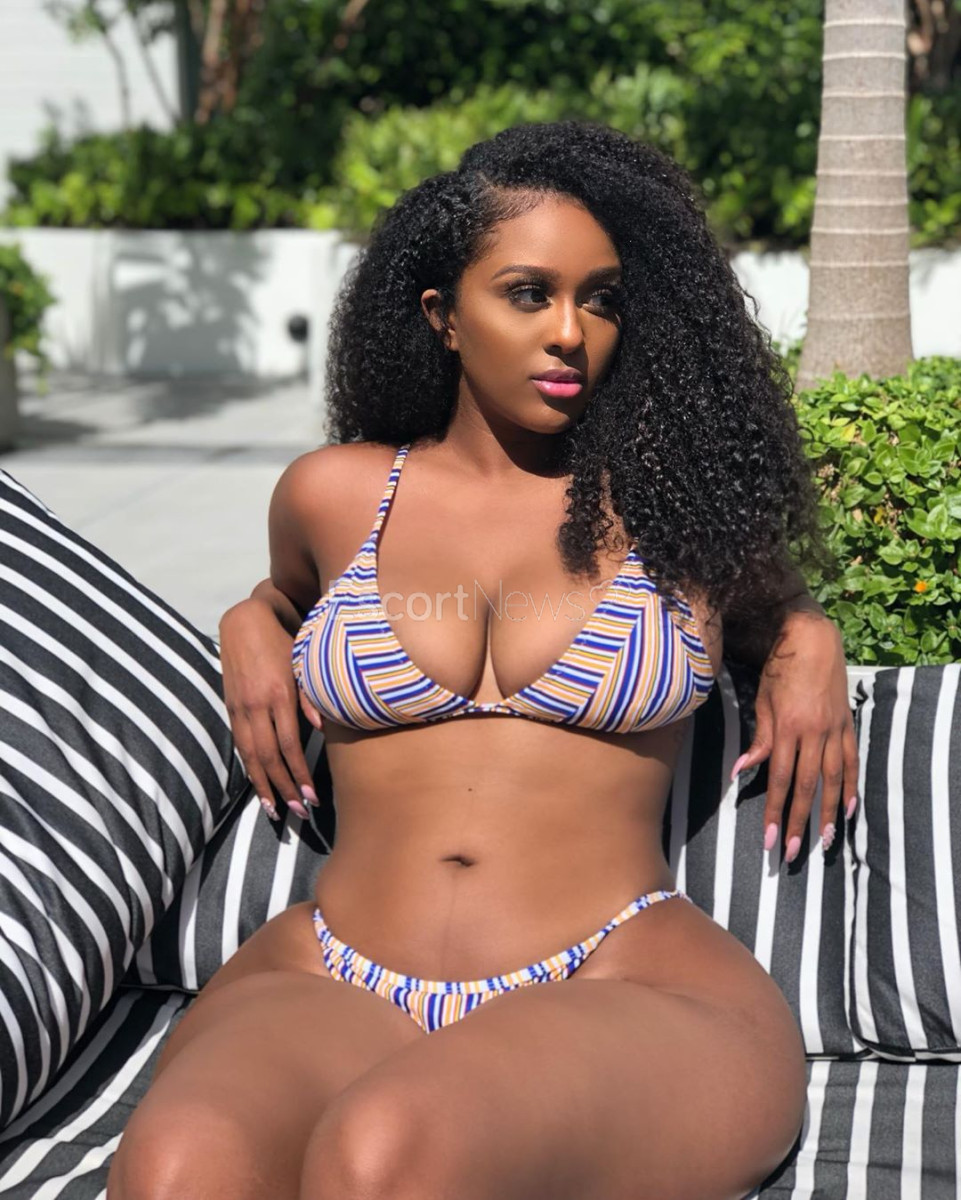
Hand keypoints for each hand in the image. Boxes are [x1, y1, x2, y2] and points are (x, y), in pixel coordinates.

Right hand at [219, 597, 323, 822]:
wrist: (245, 622)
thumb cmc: (282, 642)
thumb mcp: (302, 664)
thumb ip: (312, 696)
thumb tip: (322, 728)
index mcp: (278, 695)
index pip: (288, 745)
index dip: (299, 774)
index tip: (310, 795)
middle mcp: (256, 706)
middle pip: (269, 757)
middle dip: (284, 787)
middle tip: (298, 812)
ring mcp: (240, 708)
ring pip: (251, 756)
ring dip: (264, 785)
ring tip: (275, 810)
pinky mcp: (231, 708)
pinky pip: (240, 744)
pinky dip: (249, 768)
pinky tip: (258, 783)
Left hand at [731, 611, 858, 862]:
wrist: (812, 639)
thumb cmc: (779, 668)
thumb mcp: (762, 700)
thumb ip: (758, 739)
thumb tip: (740, 772)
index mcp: (787, 727)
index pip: (780, 779)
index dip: (775, 811)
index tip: (769, 839)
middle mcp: (813, 733)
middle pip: (808, 786)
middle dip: (799, 822)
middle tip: (793, 852)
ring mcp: (834, 730)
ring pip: (833, 779)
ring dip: (828, 813)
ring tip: (824, 842)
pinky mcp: (847, 724)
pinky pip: (851, 761)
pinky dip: (851, 787)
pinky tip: (849, 810)